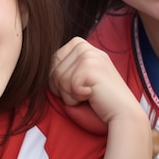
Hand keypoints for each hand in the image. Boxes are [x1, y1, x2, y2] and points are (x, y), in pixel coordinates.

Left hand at [51, 37, 151, 158]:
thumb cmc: (97, 99)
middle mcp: (85, 46)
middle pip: (52, 70)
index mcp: (80, 45)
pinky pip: (67, 88)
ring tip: (88, 95)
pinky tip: (91, 97)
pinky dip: (75, 100)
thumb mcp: (77, 76)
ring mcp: (89, 55)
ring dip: (70, 95)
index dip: (57, 80)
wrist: (122, 113)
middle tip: (83, 92)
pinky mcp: (90, 68)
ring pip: (58, 79)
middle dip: (62, 88)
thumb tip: (35, 64)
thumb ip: (61, 66)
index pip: (50, 62)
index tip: (77, 85)